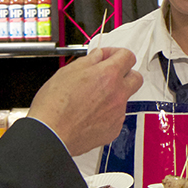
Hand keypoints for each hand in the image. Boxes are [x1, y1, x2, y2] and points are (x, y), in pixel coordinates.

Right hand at [28, 47, 142, 156]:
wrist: (51, 134)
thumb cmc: (54, 105)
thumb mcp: (68, 71)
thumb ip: (89, 60)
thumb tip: (98, 56)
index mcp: (108, 75)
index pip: (128, 56)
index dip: (117, 53)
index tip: (108, 57)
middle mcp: (118, 94)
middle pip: (136, 77)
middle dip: (125, 73)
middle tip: (109, 74)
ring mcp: (118, 113)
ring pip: (125, 98)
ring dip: (114, 94)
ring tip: (91, 98)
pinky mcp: (114, 129)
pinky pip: (117, 116)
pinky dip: (107, 112)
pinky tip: (90, 113)